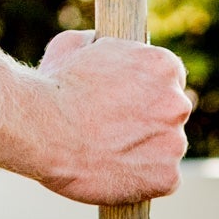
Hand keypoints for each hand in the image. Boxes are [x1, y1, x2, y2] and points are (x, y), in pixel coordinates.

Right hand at [25, 29, 191, 205]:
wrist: (41, 129)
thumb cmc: (53, 86)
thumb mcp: (72, 46)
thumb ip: (95, 42)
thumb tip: (94, 39)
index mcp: (162, 65)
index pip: (167, 78)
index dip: (145, 90)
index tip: (127, 102)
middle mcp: (177, 103)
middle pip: (170, 114)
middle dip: (148, 120)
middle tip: (114, 129)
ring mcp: (174, 143)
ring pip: (166, 148)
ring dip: (145, 151)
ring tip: (108, 153)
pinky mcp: (166, 178)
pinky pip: (162, 180)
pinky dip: (143, 180)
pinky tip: (115, 172)